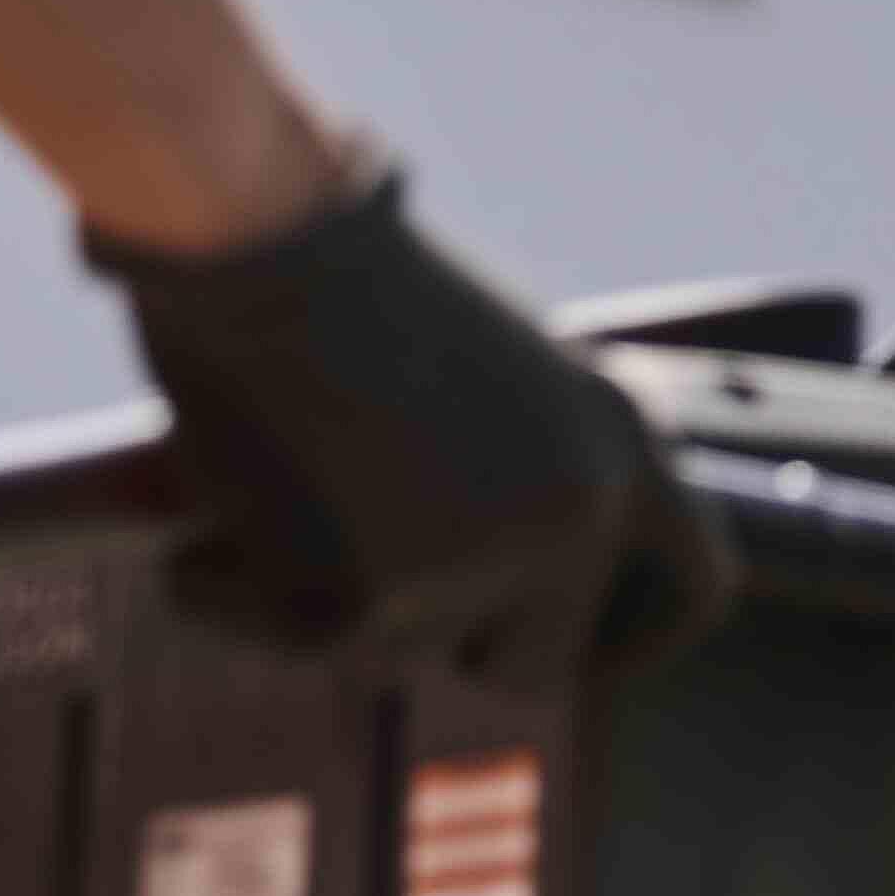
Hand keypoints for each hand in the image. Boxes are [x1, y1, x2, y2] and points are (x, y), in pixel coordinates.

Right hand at [87, 162, 712, 674]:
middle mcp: (584, 504)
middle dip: (452, 647)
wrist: (258, 232)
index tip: (578, 661)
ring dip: (327, 607)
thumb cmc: (336, 279)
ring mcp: (496, 556)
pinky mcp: (388, 595)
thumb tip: (488, 602)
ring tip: (264, 500)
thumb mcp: (487, 376)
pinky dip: (233, 600)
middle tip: (370, 585)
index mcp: (624, 438)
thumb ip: (517, 480)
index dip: (635, 643)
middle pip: (537, 663)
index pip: (697, 586)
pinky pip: (300, 647)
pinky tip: (197, 531)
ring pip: (405, 659)